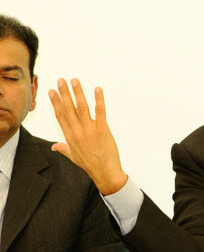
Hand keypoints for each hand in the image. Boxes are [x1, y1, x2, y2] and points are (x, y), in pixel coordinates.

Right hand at [48, 78, 127, 194]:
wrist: (104, 172)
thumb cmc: (90, 164)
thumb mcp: (73, 156)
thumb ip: (63, 149)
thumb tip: (54, 147)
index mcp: (69, 136)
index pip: (60, 116)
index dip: (55, 102)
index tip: (51, 91)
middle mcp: (78, 132)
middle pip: (69, 109)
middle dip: (64, 93)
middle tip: (61, 80)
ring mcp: (90, 130)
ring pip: (82, 108)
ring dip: (78, 93)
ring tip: (75, 81)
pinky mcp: (102, 130)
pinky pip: (100, 112)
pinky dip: (99, 100)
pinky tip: (97, 90)